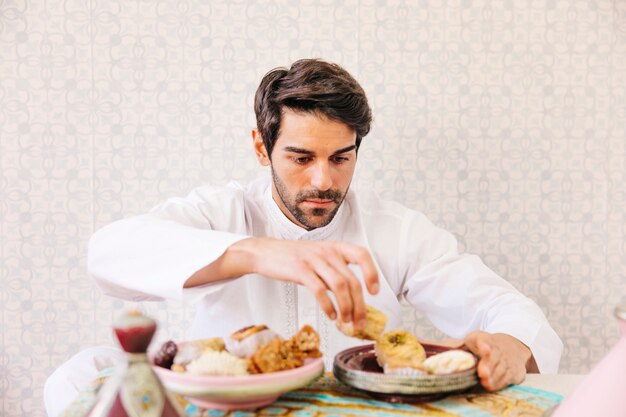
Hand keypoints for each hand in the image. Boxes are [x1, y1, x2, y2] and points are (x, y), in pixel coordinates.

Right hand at [230, 237, 379, 327]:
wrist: (266, 252)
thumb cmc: (294, 257)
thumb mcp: (320, 258)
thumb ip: (336, 272)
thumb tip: (352, 296)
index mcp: (335, 247)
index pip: (362, 255)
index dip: (372, 273)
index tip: (374, 292)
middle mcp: (327, 251)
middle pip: (352, 280)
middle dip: (359, 305)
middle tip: (359, 321)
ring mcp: (314, 260)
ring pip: (340, 286)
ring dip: (346, 308)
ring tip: (345, 321)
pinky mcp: (300, 270)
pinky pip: (320, 290)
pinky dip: (328, 306)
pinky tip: (330, 315)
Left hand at [463, 331, 533, 390]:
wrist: (510, 346)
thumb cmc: (483, 346)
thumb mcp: (472, 340)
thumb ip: (459, 345)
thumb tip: (442, 348)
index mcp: (484, 339)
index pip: (484, 340)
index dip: (484, 345)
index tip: (484, 348)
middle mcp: (499, 348)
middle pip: (494, 357)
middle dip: (489, 365)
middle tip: (482, 373)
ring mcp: (509, 359)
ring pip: (502, 368)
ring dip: (494, 377)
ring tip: (486, 383)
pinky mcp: (516, 370)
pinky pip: (509, 377)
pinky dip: (500, 382)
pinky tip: (492, 386)